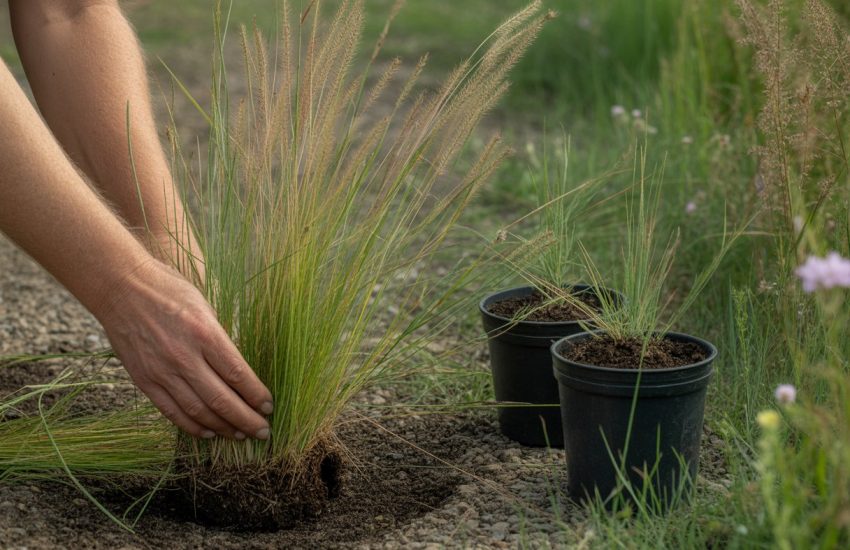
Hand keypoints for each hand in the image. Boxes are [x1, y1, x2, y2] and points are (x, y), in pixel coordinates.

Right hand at [94, 259, 271, 439]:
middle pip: (222, 399)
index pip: (238, 374)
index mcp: (205, 333)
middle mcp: (184, 356)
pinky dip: (192, 426)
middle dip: (246, 420)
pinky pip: (171, 412)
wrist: (121, 287)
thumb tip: (238, 371)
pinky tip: (208, 433)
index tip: (269, 407)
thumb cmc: (169, 290)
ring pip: (198, 411)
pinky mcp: (145, 380)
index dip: (256, 396)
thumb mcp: (205, 307)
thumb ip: (220, 340)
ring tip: (240, 435)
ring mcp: (162, 371)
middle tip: (263, 432)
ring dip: (223, 427)